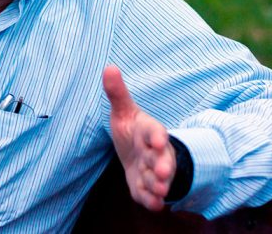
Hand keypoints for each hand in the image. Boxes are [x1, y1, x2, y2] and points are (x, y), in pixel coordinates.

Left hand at [103, 65, 175, 210]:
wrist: (138, 154)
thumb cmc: (131, 130)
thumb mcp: (123, 111)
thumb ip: (117, 93)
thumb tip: (108, 67)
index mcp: (149, 132)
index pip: (156, 131)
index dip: (157, 136)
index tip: (159, 140)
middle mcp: (155, 153)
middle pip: (163, 159)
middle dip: (163, 166)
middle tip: (162, 172)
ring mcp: (152, 172)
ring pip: (159, 180)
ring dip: (159, 185)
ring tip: (159, 190)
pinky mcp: (145, 188)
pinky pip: (150, 196)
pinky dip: (152, 201)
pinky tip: (153, 204)